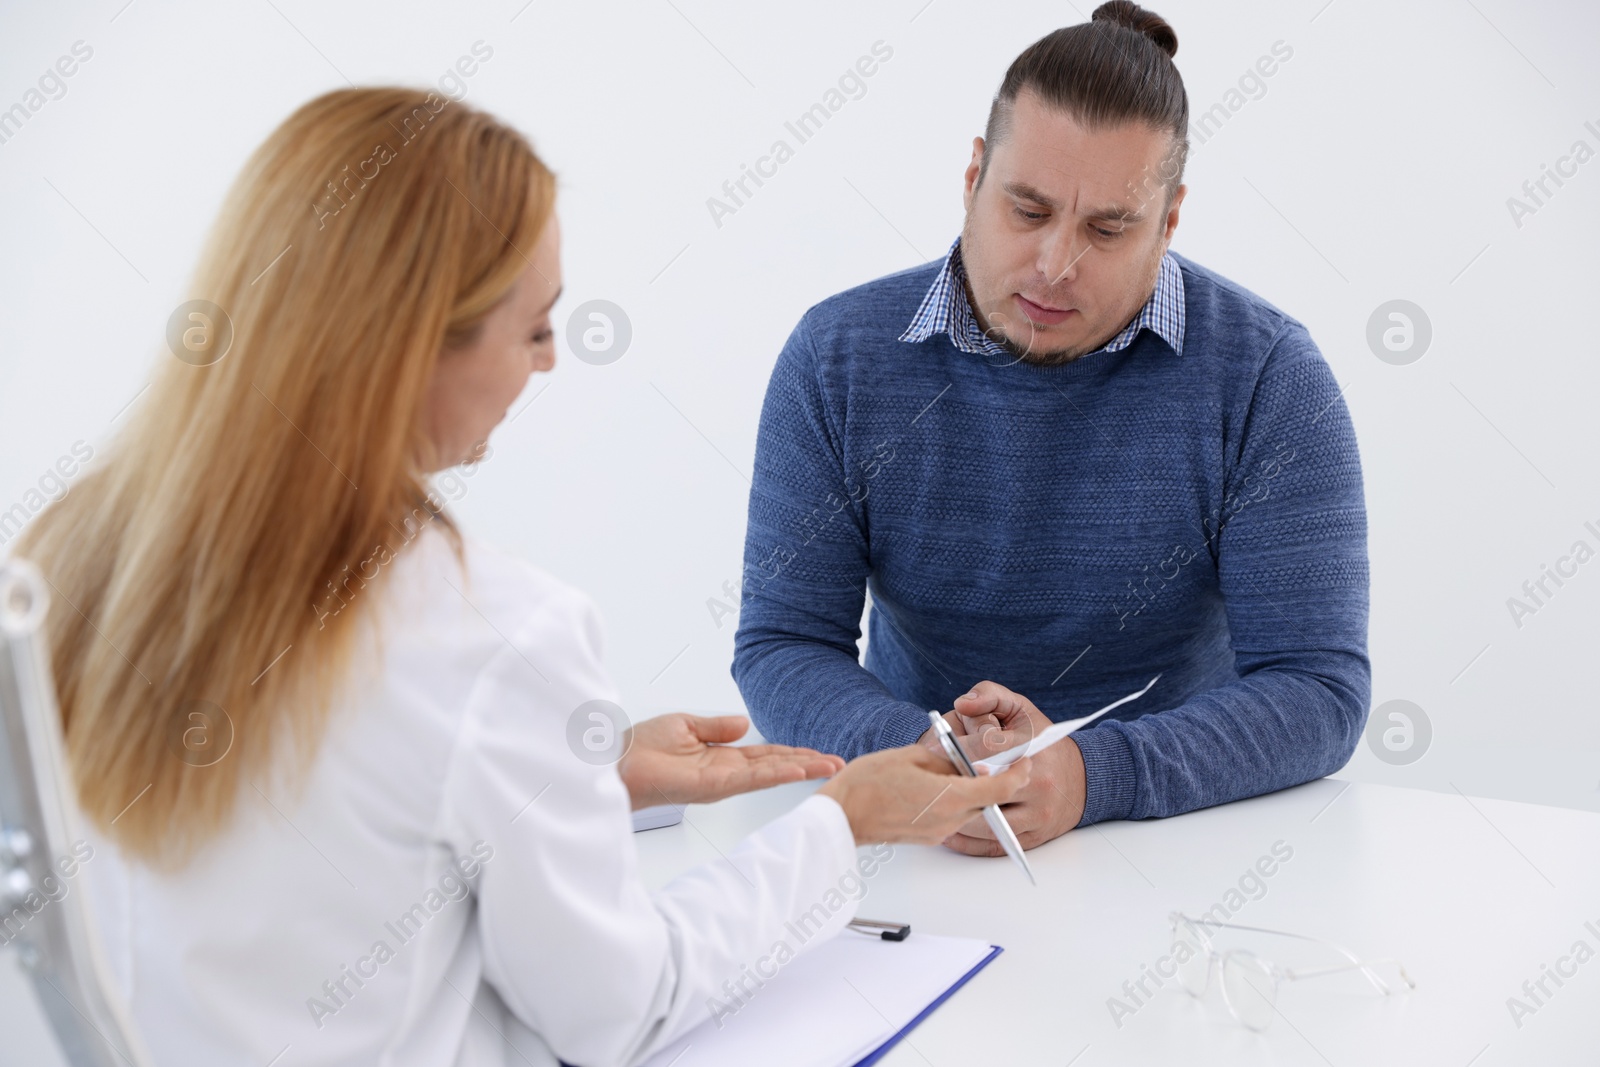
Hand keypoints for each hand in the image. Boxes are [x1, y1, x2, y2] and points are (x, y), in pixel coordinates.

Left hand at [616, 713, 843, 810]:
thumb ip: (718, 727)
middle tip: (840, 763)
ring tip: (830, 766)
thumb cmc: (644, 746)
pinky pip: (753, 778)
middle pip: (777, 766)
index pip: (767, 755)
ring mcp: (724, 780)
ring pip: (771, 773)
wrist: (619, 761)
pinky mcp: (715, 785)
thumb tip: (744, 723)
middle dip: (809, 764)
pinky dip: (778, 773)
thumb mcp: (687, 725)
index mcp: (723, 757)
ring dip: (802, 769)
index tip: (820, 753)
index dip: (794, 752)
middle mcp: (728, 771)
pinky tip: (799, 769)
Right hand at [818, 744, 1032, 845]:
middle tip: (990, 759)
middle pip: (987, 800)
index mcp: (950, 796)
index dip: (1018, 774)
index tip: (1025, 762)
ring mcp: (939, 831)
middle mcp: (950, 819)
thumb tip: (965, 764)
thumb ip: (946, 760)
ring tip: (951, 769)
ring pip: (970, 809)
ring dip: (970, 790)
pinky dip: (953, 801)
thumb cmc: (868, 783)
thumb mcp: (911, 756)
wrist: (842, 815)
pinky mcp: (928, 837)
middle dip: (992, 780)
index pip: (999, 788)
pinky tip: (934, 786)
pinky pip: (952, 817)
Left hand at [928, 681, 1086, 854]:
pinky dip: (966, 841)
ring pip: (985, 822)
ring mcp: (1036, 813)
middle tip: (929, 782)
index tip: (935, 751)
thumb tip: (962, 704)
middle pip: (983, 787)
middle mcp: (1039, 782)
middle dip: (952, 785)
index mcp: (1032, 747)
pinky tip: (949, 828)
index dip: (955, 749)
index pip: (986, 746)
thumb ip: (990, 696)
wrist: (1084, 778)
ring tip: (936, 804)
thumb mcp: (1021, 709)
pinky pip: (992, 845)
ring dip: (956, 815)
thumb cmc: (1043, 742)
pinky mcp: (1033, 837)